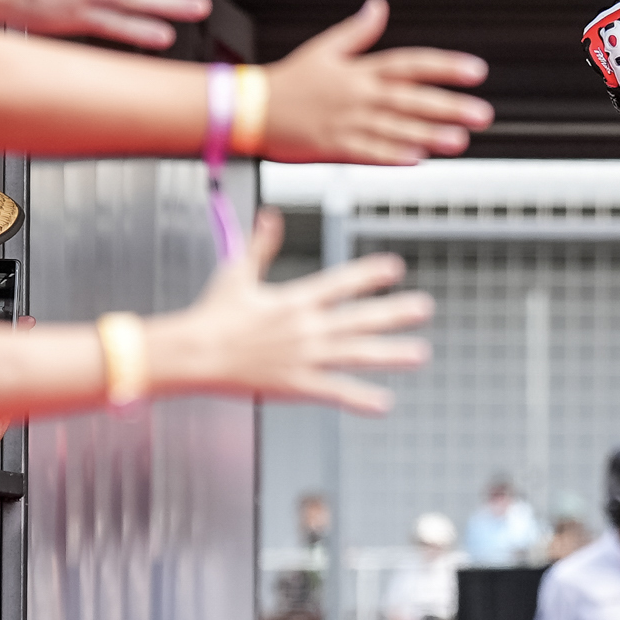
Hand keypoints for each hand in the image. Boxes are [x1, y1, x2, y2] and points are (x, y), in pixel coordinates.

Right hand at [141, 211, 433, 411]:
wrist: (194, 353)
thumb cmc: (212, 314)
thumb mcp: (237, 273)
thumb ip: (260, 245)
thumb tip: (269, 216)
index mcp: (294, 300)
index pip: (340, 283)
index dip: (369, 274)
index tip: (395, 267)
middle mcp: (305, 327)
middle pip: (359, 317)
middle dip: (395, 313)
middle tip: (425, 307)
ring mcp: (303, 357)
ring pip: (356, 354)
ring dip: (391, 354)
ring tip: (420, 353)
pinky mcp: (295, 385)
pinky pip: (334, 392)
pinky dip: (360, 399)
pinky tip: (385, 404)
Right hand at [258, 0, 491, 164]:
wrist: (250, 108)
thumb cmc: (287, 82)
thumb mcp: (324, 48)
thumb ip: (357, 31)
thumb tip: (378, 6)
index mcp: (359, 71)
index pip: (410, 63)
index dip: (445, 66)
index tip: (475, 71)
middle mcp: (358, 95)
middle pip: (411, 98)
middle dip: (449, 105)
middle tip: (481, 112)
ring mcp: (348, 122)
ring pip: (396, 127)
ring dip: (429, 133)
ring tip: (459, 140)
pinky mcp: (335, 146)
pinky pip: (369, 151)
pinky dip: (392, 155)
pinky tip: (417, 160)